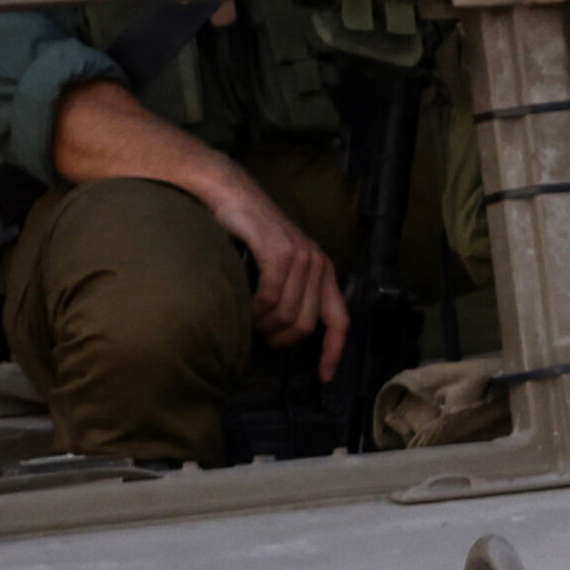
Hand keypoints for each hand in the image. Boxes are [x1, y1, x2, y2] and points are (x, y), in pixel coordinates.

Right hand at [201, 165, 352, 374]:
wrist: (228, 193)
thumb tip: (286, 332)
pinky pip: (271, 298)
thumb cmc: (247, 232)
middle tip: (260, 334)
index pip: (340, 320)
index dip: (334, 351)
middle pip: (306, 325)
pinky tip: (245, 304)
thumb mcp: (278, 265)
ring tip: (249, 318)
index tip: (325, 376)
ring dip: (264, 325)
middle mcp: (319, 264)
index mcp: (324, 271)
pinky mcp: (281, 252)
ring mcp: (302, 257)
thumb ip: (290, 292)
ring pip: (287, 315)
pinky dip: (255, 309)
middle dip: (281, 338)